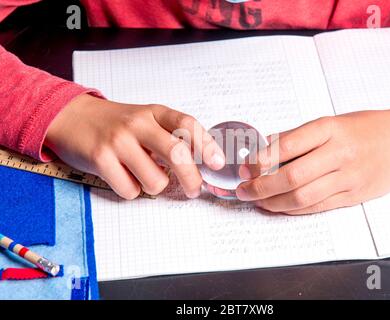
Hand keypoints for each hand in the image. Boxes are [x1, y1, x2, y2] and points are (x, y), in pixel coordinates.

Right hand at [45, 94, 224, 198]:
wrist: (72, 117)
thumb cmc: (115, 123)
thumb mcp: (145, 119)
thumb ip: (170, 136)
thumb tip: (201, 163)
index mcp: (154, 112)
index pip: (188, 125)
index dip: (207, 146)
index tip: (217, 163)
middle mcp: (138, 123)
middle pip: (178, 154)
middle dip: (192, 179)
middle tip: (194, 190)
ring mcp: (119, 141)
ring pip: (155, 181)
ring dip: (153, 185)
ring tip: (141, 174)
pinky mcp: (101, 159)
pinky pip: (131, 191)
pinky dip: (131, 190)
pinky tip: (122, 176)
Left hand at [236, 99, 389, 214]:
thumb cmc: (367, 128)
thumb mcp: (332, 121)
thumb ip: (299, 136)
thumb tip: (265, 147)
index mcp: (329, 128)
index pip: (287, 146)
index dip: (260, 160)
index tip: (245, 168)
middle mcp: (338, 153)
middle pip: (292, 177)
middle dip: (260, 187)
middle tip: (244, 190)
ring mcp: (348, 177)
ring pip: (302, 197)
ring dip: (273, 202)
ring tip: (257, 200)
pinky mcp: (353, 196)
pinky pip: (317, 207)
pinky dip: (293, 209)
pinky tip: (279, 207)